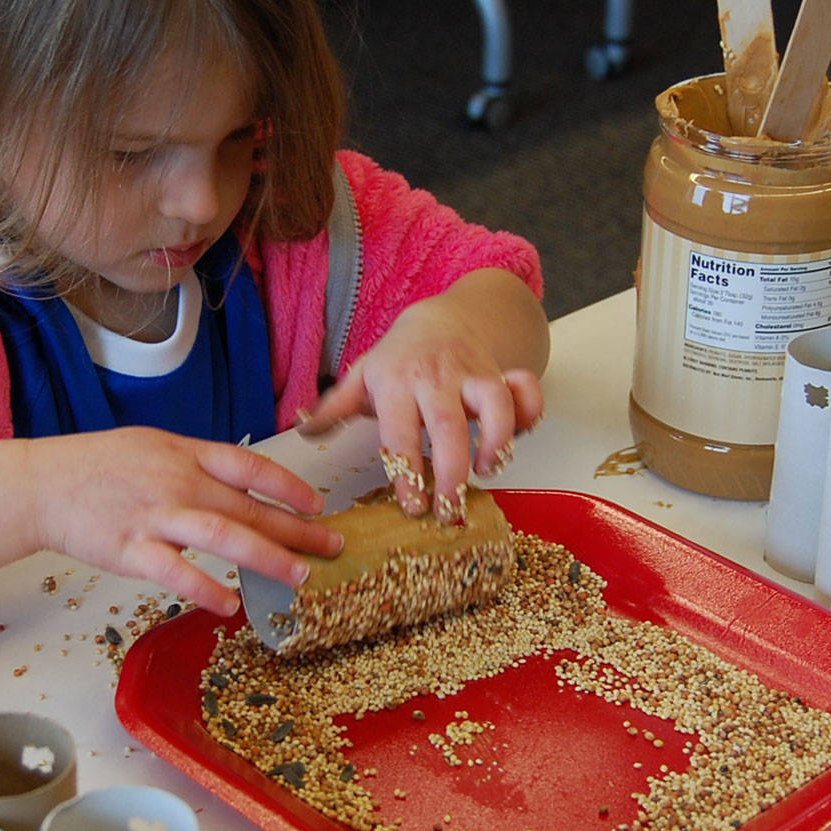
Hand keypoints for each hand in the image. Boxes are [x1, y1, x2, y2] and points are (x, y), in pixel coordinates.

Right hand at [27, 428, 342, 613]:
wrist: (43, 484)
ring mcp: (156, 516)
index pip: (251, 467)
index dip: (289, 486)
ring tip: (301, 576)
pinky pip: (177, 573)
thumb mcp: (153, 445)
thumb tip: (238, 482)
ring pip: (225, 537)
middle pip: (249, 507)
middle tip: (332, 545)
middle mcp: (178, 482)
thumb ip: (195, 463)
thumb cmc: (97, 465)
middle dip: (298, 528)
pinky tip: (232, 605)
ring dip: (269, 557)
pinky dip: (207, 589)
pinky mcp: (132, 550)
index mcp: (185, 453)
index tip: (317, 503)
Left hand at [297, 300, 543, 519]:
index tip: (413, 507)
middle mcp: (435, 377)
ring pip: (495, 404)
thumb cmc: (398, 360)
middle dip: (452, 473)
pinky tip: (521, 437)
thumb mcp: (361, 378)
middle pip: (448, 427)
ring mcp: (471, 373)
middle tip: (450, 511)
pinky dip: (531, 409)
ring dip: (497, 442)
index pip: (399, 434)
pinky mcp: (501, 372)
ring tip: (488, 472)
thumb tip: (299, 427)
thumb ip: (334, 408)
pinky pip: (525, 387)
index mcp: (395, 383)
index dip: (406, 473)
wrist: (439, 319)